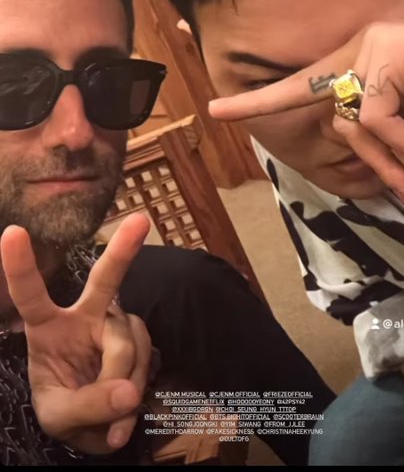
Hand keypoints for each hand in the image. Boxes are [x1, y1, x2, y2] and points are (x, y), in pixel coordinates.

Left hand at [0, 214, 151, 454]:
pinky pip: (145, 355)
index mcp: (47, 327)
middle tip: (141, 221)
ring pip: (127, 340)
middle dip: (122, 250)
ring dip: (123, 378)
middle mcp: (84, 316)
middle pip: (104, 280)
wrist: (95, 427)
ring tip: (112, 414)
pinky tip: (127, 413)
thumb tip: (128, 391)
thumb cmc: (64, 408)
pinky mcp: (138, 340)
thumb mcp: (59, 416)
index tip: (13, 233)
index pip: (30, 295)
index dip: (21, 266)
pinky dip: (138, 387)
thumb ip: (88, 405)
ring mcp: (114, 326)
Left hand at [209, 16, 403, 204]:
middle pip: (330, 113)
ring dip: (392, 159)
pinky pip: (371, 118)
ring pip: (349, 122)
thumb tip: (379, 169)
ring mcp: (374, 44)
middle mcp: (364, 45)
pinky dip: (402, 144)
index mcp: (369, 60)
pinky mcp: (388, 52)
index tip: (216, 111)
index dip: (259, 99)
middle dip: (370, 162)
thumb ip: (394, 143)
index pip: (304, 82)